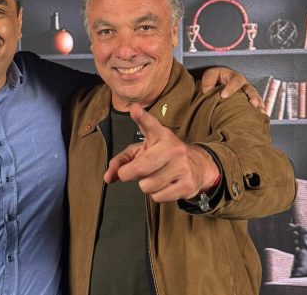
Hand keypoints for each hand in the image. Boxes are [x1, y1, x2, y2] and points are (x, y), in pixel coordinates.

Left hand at [104, 103, 219, 201]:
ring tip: (155, 177)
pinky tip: (166, 184)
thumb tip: (108, 177)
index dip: (141, 117)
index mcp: (160, 135)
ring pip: (148, 185)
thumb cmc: (163, 156)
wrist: (199, 166)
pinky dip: (157, 194)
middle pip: (141, 167)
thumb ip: (122, 161)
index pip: (150, 125)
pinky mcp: (187, 183)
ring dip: (146, 185)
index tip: (134, 109)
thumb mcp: (142, 152)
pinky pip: (159, 196)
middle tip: (128, 173)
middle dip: (128, 173)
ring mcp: (182, 166)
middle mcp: (173, 148)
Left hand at [201, 66, 264, 112]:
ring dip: (259, 104)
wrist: (219, 82)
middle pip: (250, 89)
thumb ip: (208, 80)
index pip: (235, 80)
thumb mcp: (210, 75)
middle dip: (252, 96)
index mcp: (234, 77)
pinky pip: (258, 104)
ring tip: (260, 112)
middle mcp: (244, 85)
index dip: (231, 87)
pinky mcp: (250, 100)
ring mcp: (248, 93)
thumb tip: (207, 90)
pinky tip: (262, 116)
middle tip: (252, 103)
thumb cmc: (216, 78)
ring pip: (256, 97)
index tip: (223, 95)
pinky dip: (260, 109)